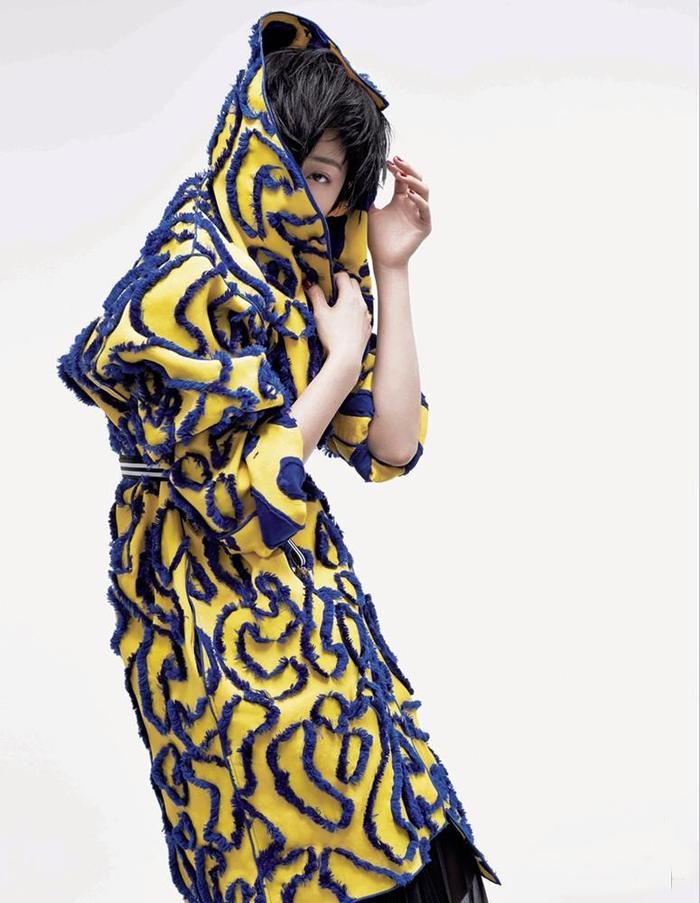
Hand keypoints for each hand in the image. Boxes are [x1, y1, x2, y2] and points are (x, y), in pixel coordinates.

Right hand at [304, 270, 371, 378]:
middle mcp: (361, 303)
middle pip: (354, 284)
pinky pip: (363, 312)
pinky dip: (355, 311)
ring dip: (350, 297)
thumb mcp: (320, 314)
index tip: (327, 284)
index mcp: (349, 296)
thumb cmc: (332, 335)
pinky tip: (346, 321)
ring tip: (338, 307)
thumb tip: (310, 283)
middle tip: (332, 292)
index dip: (334, 277)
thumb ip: (315, 296)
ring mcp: (366, 315)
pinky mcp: (367, 326)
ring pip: (360, 298)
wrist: (346, 357)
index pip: (344, 276)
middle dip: (343, 284)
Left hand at [367, 155, 431, 270]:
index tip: (387, 162)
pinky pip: (425, 210)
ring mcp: (419, 214)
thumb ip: (369, 198)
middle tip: (397, 161)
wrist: (383, 258)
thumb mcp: (370, 213)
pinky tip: (408, 194)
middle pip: (416, 180)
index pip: (403, 179)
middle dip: (408, 169)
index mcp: (400, 200)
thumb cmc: (377, 238)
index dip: (397, 169)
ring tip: (401, 176)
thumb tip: (361, 182)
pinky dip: (419, 201)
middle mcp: (411, 204)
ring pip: (424, 191)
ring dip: (413, 181)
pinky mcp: (424, 226)